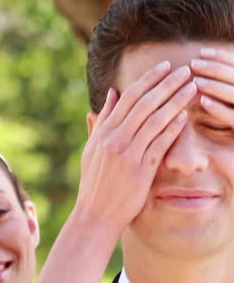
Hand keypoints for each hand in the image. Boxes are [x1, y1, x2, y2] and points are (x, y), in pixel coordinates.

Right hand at [75, 61, 195, 236]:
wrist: (96, 214)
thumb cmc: (94, 181)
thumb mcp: (91, 148)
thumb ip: (102, 120)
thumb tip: (112, 93)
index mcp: (103, 132)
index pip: (128, 98)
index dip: (148, 80)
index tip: (164, 67)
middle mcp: (115, 140)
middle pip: (145, 104)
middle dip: (167, 84)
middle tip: (184, 70)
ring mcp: (128, 156)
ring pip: (155, 121)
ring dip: (175, 102)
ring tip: (191, 87)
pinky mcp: (141, 172)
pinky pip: (159, 145)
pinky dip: (172, 129)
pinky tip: (184, 115)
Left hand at [192, 48, 233, 124]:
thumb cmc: (232, 139)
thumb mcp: (230, 109)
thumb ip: (225, 90)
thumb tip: (204, 71)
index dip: (222, 58)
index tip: (202, 52)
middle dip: (216, 68)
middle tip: (194, 63)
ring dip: (216, 86)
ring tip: (196, 82)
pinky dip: (219, 108)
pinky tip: (203, 102)